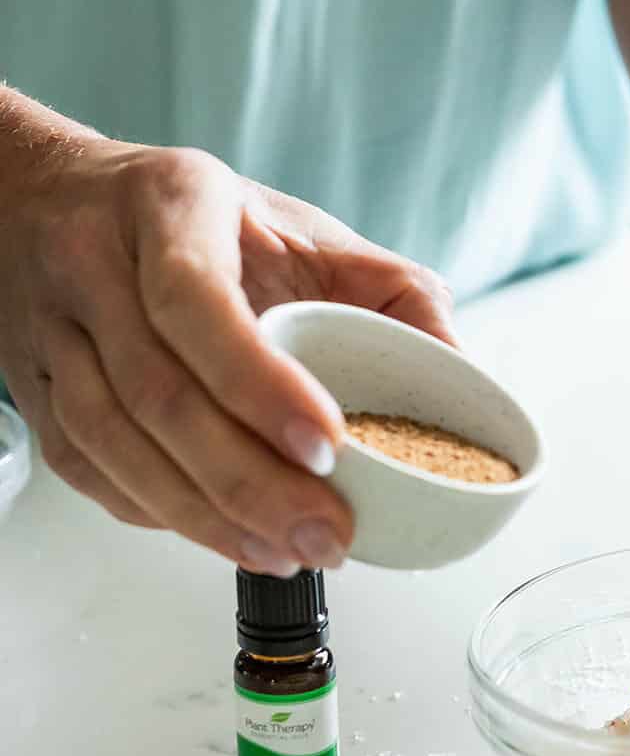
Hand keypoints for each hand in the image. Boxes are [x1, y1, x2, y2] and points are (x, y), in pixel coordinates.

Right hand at [0, 140, 456, 573]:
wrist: (55, 202)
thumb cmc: (200, 221)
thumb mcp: (300, 226)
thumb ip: (389, 290)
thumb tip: (462, 370)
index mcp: (170, 208)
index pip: (197, 302)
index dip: (258, 384)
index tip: (327, 446)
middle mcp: (95, 266)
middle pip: (158, 395)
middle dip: (250, 483)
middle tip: (324, 535)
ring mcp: (57, 335)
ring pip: (115, 445)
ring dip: (206, 517)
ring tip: (285, 553)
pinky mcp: (41, 394)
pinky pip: (90, 472)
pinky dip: (160, 516)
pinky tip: (223, 537)